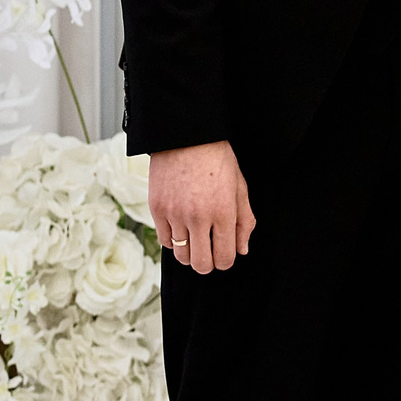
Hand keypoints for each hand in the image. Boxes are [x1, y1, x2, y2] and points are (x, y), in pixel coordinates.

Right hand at [148, 140, 254, 273]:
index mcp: (223, 212)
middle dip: (207, 264)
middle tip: (209, 253)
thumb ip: (244, 221)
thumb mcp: (239, 187)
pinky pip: (165, 241)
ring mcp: (175, 214)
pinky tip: (181, 227)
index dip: (226, 261)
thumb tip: (242, 250)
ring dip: (189, 253)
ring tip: (194, 239)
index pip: (224, 258)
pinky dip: (173, 239)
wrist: (185, 135)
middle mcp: (198, 217)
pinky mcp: (156, 209)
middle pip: (201, 264)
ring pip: (181, 255)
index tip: (224, 255)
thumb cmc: (217, 159)